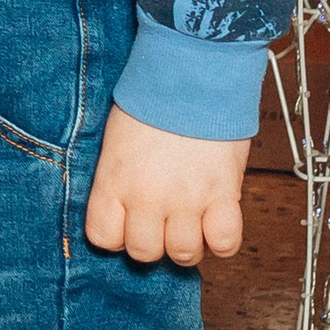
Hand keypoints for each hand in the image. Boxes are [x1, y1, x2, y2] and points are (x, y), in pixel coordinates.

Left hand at [85, 106, 248, 265]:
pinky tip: (216, 223)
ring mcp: (186, 200)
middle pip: (145, 253)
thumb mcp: (115, 140)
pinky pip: (225, 243)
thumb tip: (127, 207)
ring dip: (187, 244)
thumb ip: (119, 179)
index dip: (116, 236)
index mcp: (114, 182)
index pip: (103, 237)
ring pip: (184, 255)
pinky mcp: (223, 196)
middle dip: (153, 243)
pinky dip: (222, 240)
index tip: (126, 225)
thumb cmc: (151, 99)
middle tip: (161, 223)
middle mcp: (147, 198)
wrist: (190, 75)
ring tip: (190, 222)